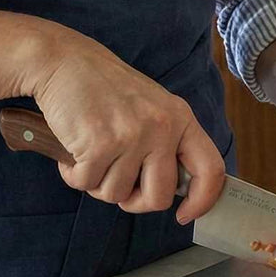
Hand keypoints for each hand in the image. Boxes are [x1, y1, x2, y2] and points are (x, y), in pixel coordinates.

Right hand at [29, 29, 224, 223]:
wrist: (64, 61)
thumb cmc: (104, 89)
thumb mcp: (151, 108)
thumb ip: (167, 144)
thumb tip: (175, 192)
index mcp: (180, 118)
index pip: (210, 170)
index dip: (202, 201)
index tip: (184, 215)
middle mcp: (161, 127)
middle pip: (158, 197)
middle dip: (134, 201)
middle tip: (117, 182)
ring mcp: (132, 135)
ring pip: (116, 194)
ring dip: (97, 182)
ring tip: (91, 151)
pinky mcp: (99, 143)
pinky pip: (86, 184)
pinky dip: (74, 174)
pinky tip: (73, 149)